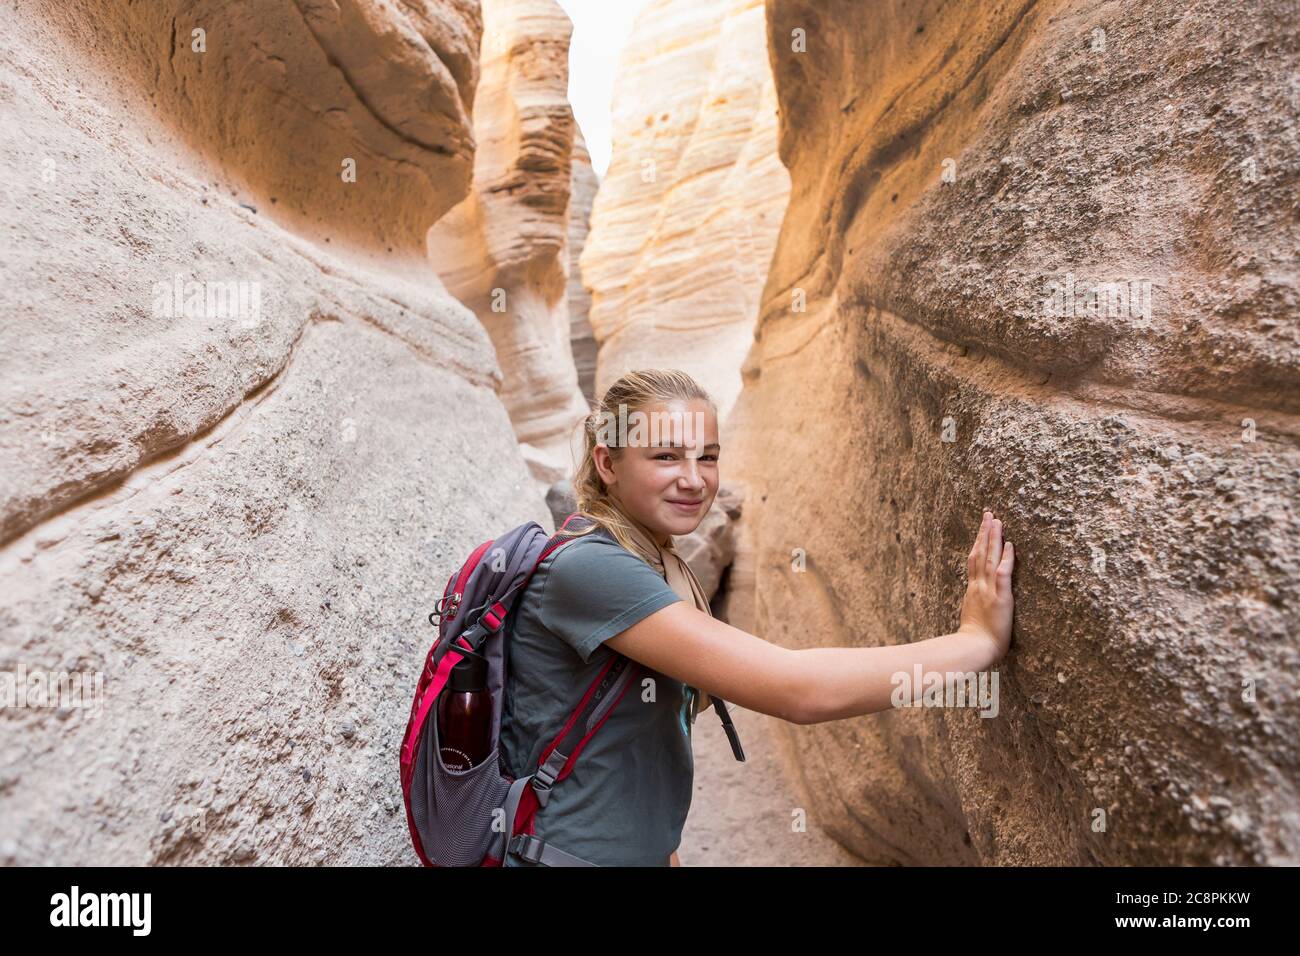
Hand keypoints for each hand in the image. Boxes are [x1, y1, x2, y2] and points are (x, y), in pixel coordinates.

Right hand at [958, 510, 1014, 659]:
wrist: (973, 648)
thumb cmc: (973, 641)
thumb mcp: (972, 619)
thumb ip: (974, 609)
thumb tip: (976, 607)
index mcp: (972, 590)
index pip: (974, 561)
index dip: (978, 543)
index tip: (981, 529)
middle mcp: (979, 586)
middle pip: (980, 553)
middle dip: (984, 533)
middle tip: (988, 514)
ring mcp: (989, 590)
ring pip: (990, 558)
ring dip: (994, 538)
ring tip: (997, 520)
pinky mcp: (1001, 597)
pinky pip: (1003, 573)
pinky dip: (1006, 558)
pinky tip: (1010, 545)